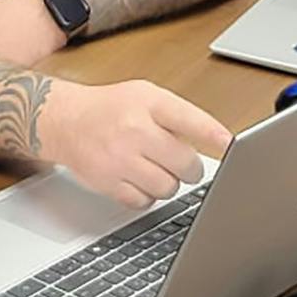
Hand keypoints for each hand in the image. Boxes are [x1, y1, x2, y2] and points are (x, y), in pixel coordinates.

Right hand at [39, 79, 232, 207]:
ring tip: (154, 169)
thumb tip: (217, 142)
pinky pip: (143, 201)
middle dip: (189, 168)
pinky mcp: (107, 182)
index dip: (216, 138)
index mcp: (148, 103)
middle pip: (186, 164)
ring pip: (167, 187)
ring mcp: (120, 158)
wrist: (63, 120)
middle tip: (180, 163)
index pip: (193, 122)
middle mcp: (134, 129)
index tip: (232, 148)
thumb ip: (179, 114)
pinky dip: (145, 195)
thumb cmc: (109, 108)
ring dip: (167, 183)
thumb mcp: (145, 95)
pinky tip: (136, 179)